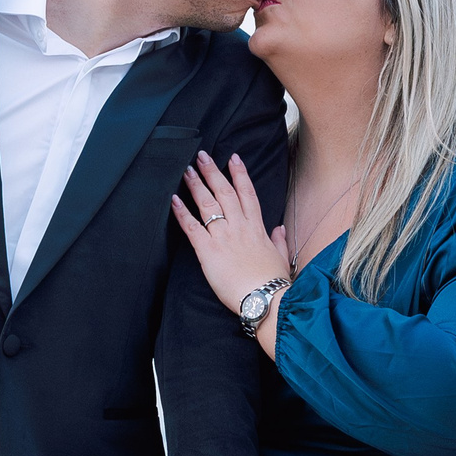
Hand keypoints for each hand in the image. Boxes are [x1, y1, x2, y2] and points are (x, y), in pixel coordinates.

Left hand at [171, 151, 290, 314]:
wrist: (264, 299)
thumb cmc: (273, 282)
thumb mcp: (281, 257)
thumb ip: (279, 241)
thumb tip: (278, 229)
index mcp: (257, 228)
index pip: (247, 194)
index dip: (240, 174)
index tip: (233, 158)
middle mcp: (240, 227)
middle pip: (224, 192)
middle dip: (213, 172)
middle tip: (202, 156)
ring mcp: (223, 237)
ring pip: (208, 204)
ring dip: (196, 185)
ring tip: (187, 171)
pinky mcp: (208, 251)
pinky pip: (192, 227)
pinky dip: (182, 213)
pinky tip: (174, 200)